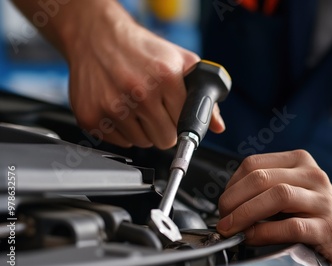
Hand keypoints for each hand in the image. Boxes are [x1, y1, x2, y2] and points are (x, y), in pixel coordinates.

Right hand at [65, 3, 224, 148]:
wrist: (97, 35)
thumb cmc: (141, 50)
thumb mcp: (181, 62)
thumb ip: (204, 94)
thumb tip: (217, 125)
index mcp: (165, 77)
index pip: (185, 125)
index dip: (182, 122)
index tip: (177, 118)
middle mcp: (139, 93)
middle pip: (165, 140)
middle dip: (164, 129)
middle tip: (156, 110)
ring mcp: (113, 106)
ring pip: (142, 143)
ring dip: (143, 130)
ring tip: (136, 106)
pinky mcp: (92, 116)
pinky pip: (120, 143)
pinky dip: (123, 131)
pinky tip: (120, 109)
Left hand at [217, 150, 331, 265]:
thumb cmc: (315, 210)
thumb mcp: (291, 188)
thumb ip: (264, 189)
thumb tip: (227, 203)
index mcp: (299, 161)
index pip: (254, 164)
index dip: (231, 185)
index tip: (223, 204)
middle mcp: (312, 175)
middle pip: (262, 178)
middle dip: (233, 200)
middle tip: (223, 219)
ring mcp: (323, 200)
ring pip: (278, 196)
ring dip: (246, 214)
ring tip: (233, 229)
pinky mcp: (328, 227)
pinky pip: (291, 226)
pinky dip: (265, 232)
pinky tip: (253, 238)